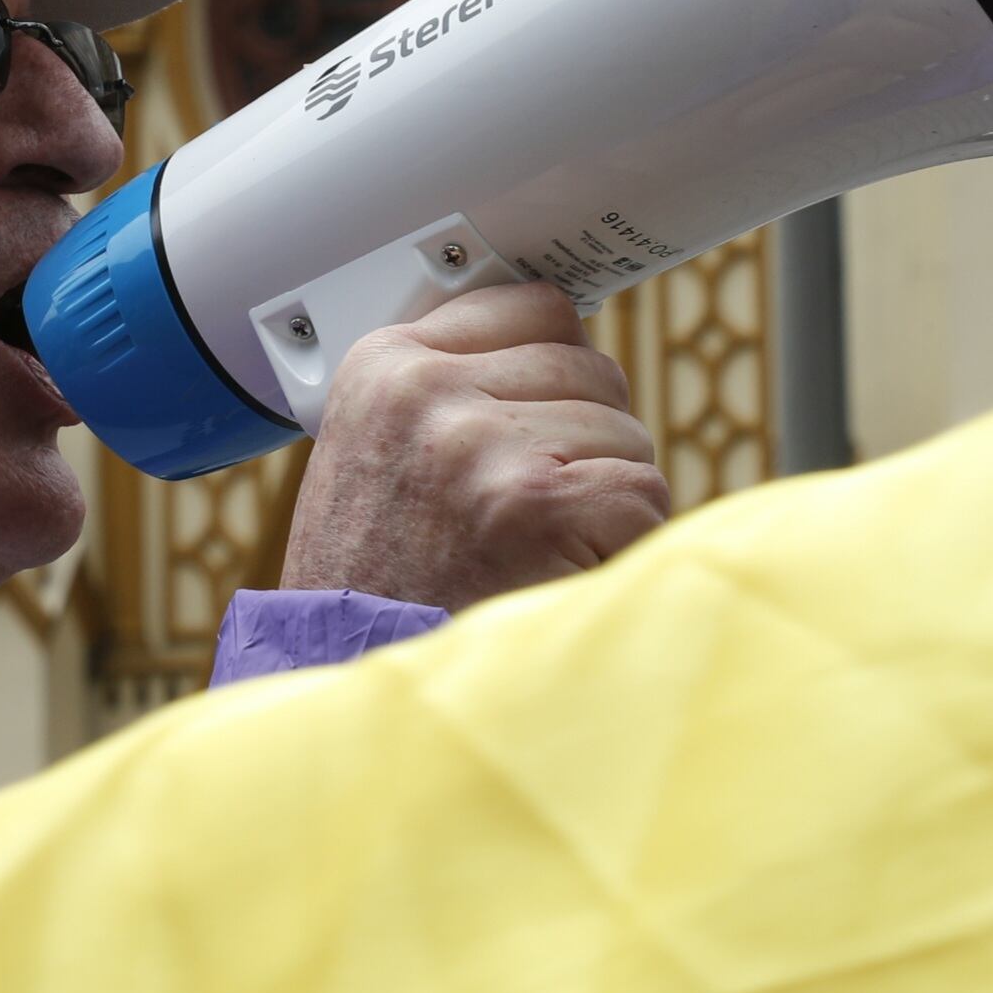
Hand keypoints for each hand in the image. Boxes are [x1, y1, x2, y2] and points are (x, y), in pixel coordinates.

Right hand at [279, 282, 671, 613]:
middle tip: (530, 512)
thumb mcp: (380, 451)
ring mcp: (480, 443)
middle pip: (591, 369)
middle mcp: (427, 391)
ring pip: (625, 434)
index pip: (533, 307)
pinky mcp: (535, 504)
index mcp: (386, 366)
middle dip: (586, 443)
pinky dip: (625, 544)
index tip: (544, 421)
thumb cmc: (376, 583)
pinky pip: (642, 493)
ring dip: (605, 499)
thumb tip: (559, 341)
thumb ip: (449, 388)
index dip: (558, 371)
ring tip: (535, 550)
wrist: (349, 684)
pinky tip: (563, 573)